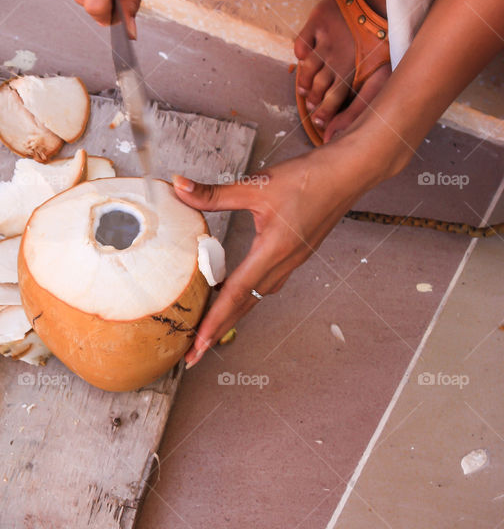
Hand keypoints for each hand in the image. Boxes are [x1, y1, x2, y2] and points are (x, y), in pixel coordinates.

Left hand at [173, 140, 389, 367]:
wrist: (349, 173)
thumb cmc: (309, 178)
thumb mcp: (257, 185)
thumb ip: (214, 192)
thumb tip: (180, 186)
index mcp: (273, 251)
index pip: (236, 294)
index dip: (214, 321)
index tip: (198, 345)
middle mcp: (283, 263)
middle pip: (244, 305)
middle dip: (217, 332)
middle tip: (194, 355)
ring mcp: (291, 262)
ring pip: (255, 297)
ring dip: (230, 315)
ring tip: (206, 330)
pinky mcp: (294, 256)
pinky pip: (265, 285)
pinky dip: (245, 296)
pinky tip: (231, 296)